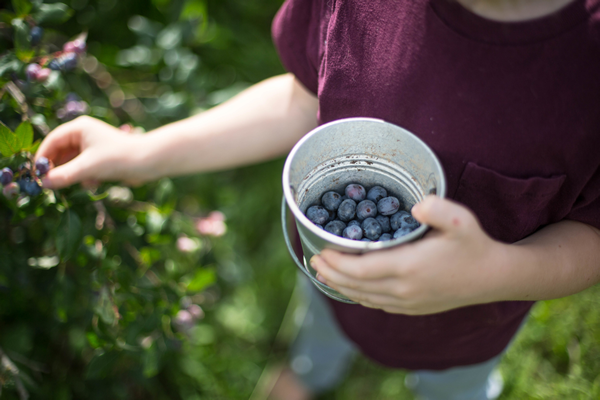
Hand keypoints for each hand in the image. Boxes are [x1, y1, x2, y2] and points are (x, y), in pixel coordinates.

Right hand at [35, 116, 151, 188]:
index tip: (36, 174)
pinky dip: (85, 176)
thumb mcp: (87, 168)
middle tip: (50, 184)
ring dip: (72, 174)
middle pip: (61, 151)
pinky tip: (92, 184)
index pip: (52, 141)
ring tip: (74, 184)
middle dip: (58, 168)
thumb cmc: (118, 158)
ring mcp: (93, 146)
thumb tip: (42, 184)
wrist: (149, 162)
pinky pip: (84, 167)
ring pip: (73, 162)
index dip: (43, 157)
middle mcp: (85, 134)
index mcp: (79, 128)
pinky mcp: (101, 158)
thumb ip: (64, 175)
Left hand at [310, 196, 507, 314]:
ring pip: (363, 297)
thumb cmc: (474, 245)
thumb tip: (416, 206)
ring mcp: (406, 302)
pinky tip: (351, 289)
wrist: (493, 278)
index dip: (336, 262)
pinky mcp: (412, 308)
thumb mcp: (462, 221)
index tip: (320, 250)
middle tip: (313, 259)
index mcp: (408, 268)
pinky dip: (357, 296)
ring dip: (340, 286)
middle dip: (330, 273)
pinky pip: (376, 304)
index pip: (360, 269)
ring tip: (323, 273)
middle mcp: (403, 290)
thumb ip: (439, 210)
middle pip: (355, 285)